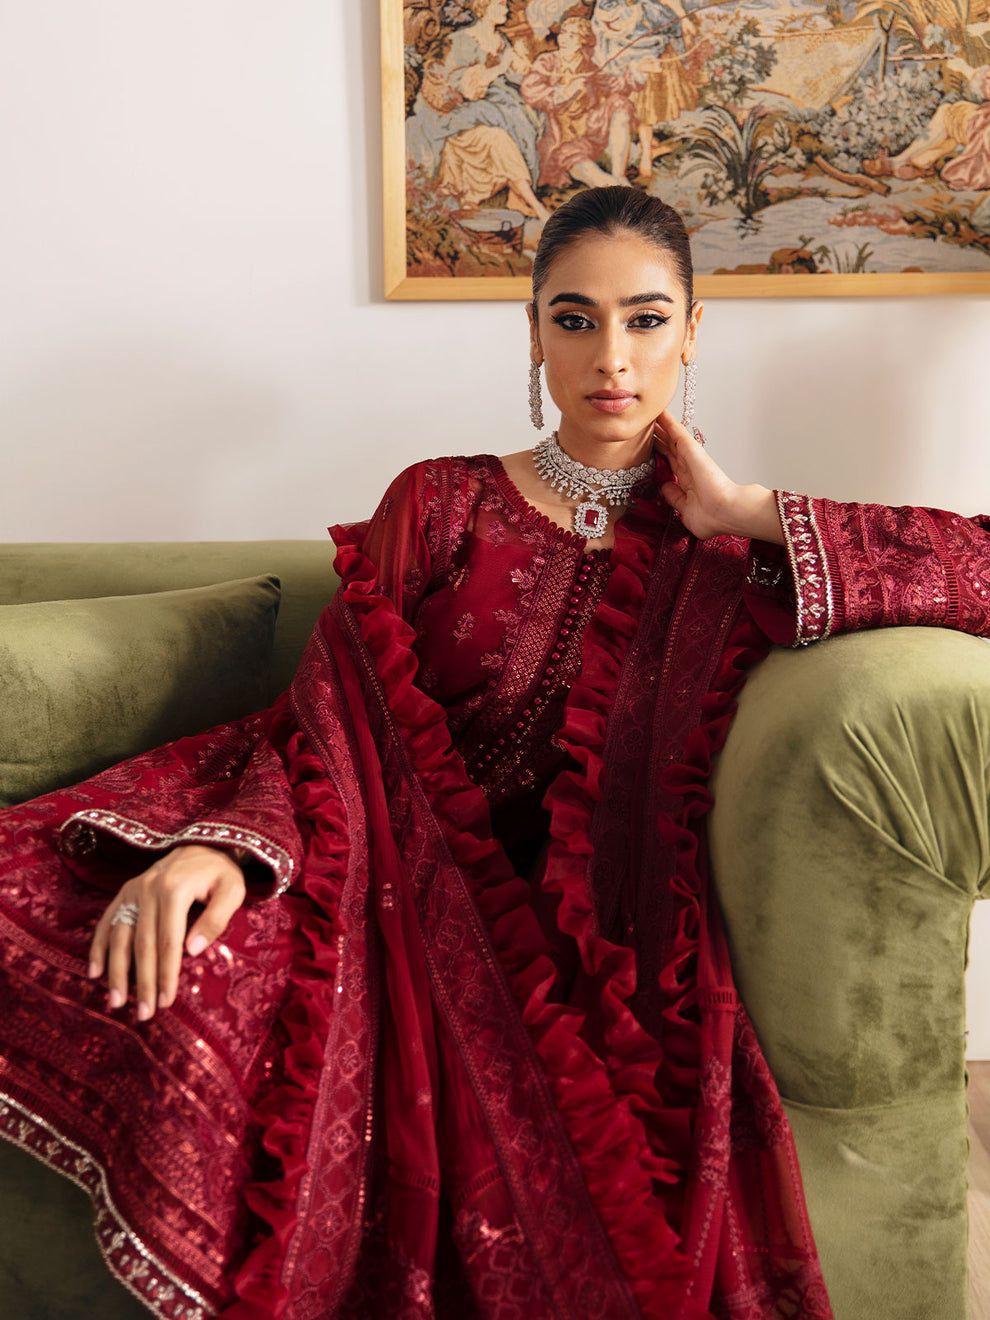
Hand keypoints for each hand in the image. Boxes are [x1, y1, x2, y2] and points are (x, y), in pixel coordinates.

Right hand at [88, 844, 246, 1021]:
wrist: (205, 843)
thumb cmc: (221, 872)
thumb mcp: (232, 890)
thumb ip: (216, 918)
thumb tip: (191, 951)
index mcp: (175, 890)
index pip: (169, 942)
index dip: (166, 974)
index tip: (166, 1002)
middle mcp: (149, 889)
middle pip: (143, 944)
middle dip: (142, 982)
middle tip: (143, 1013)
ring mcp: (133, 890)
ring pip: (120, 936)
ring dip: (117, 971)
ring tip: (116, 1002)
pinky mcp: (126, 892)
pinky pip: (108, 921)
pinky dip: (99, 947)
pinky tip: (95, 972)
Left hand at [653, 409, 783, 544]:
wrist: (726, 512)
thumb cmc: (712, 517)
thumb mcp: (685, 511)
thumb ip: (674, 497)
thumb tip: (665, 486)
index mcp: (687, 482)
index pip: (670, 463)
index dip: (659, 454)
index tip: (648, 448)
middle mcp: (688, 467)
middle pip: (668, 447)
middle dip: (657, 437)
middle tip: (644, 425)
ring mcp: (690, 456)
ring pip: (671, 436)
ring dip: (660, 425)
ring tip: (648, 412)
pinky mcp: (691, 449)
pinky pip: (676, 431)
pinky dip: (667, 420)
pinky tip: (658, 410)